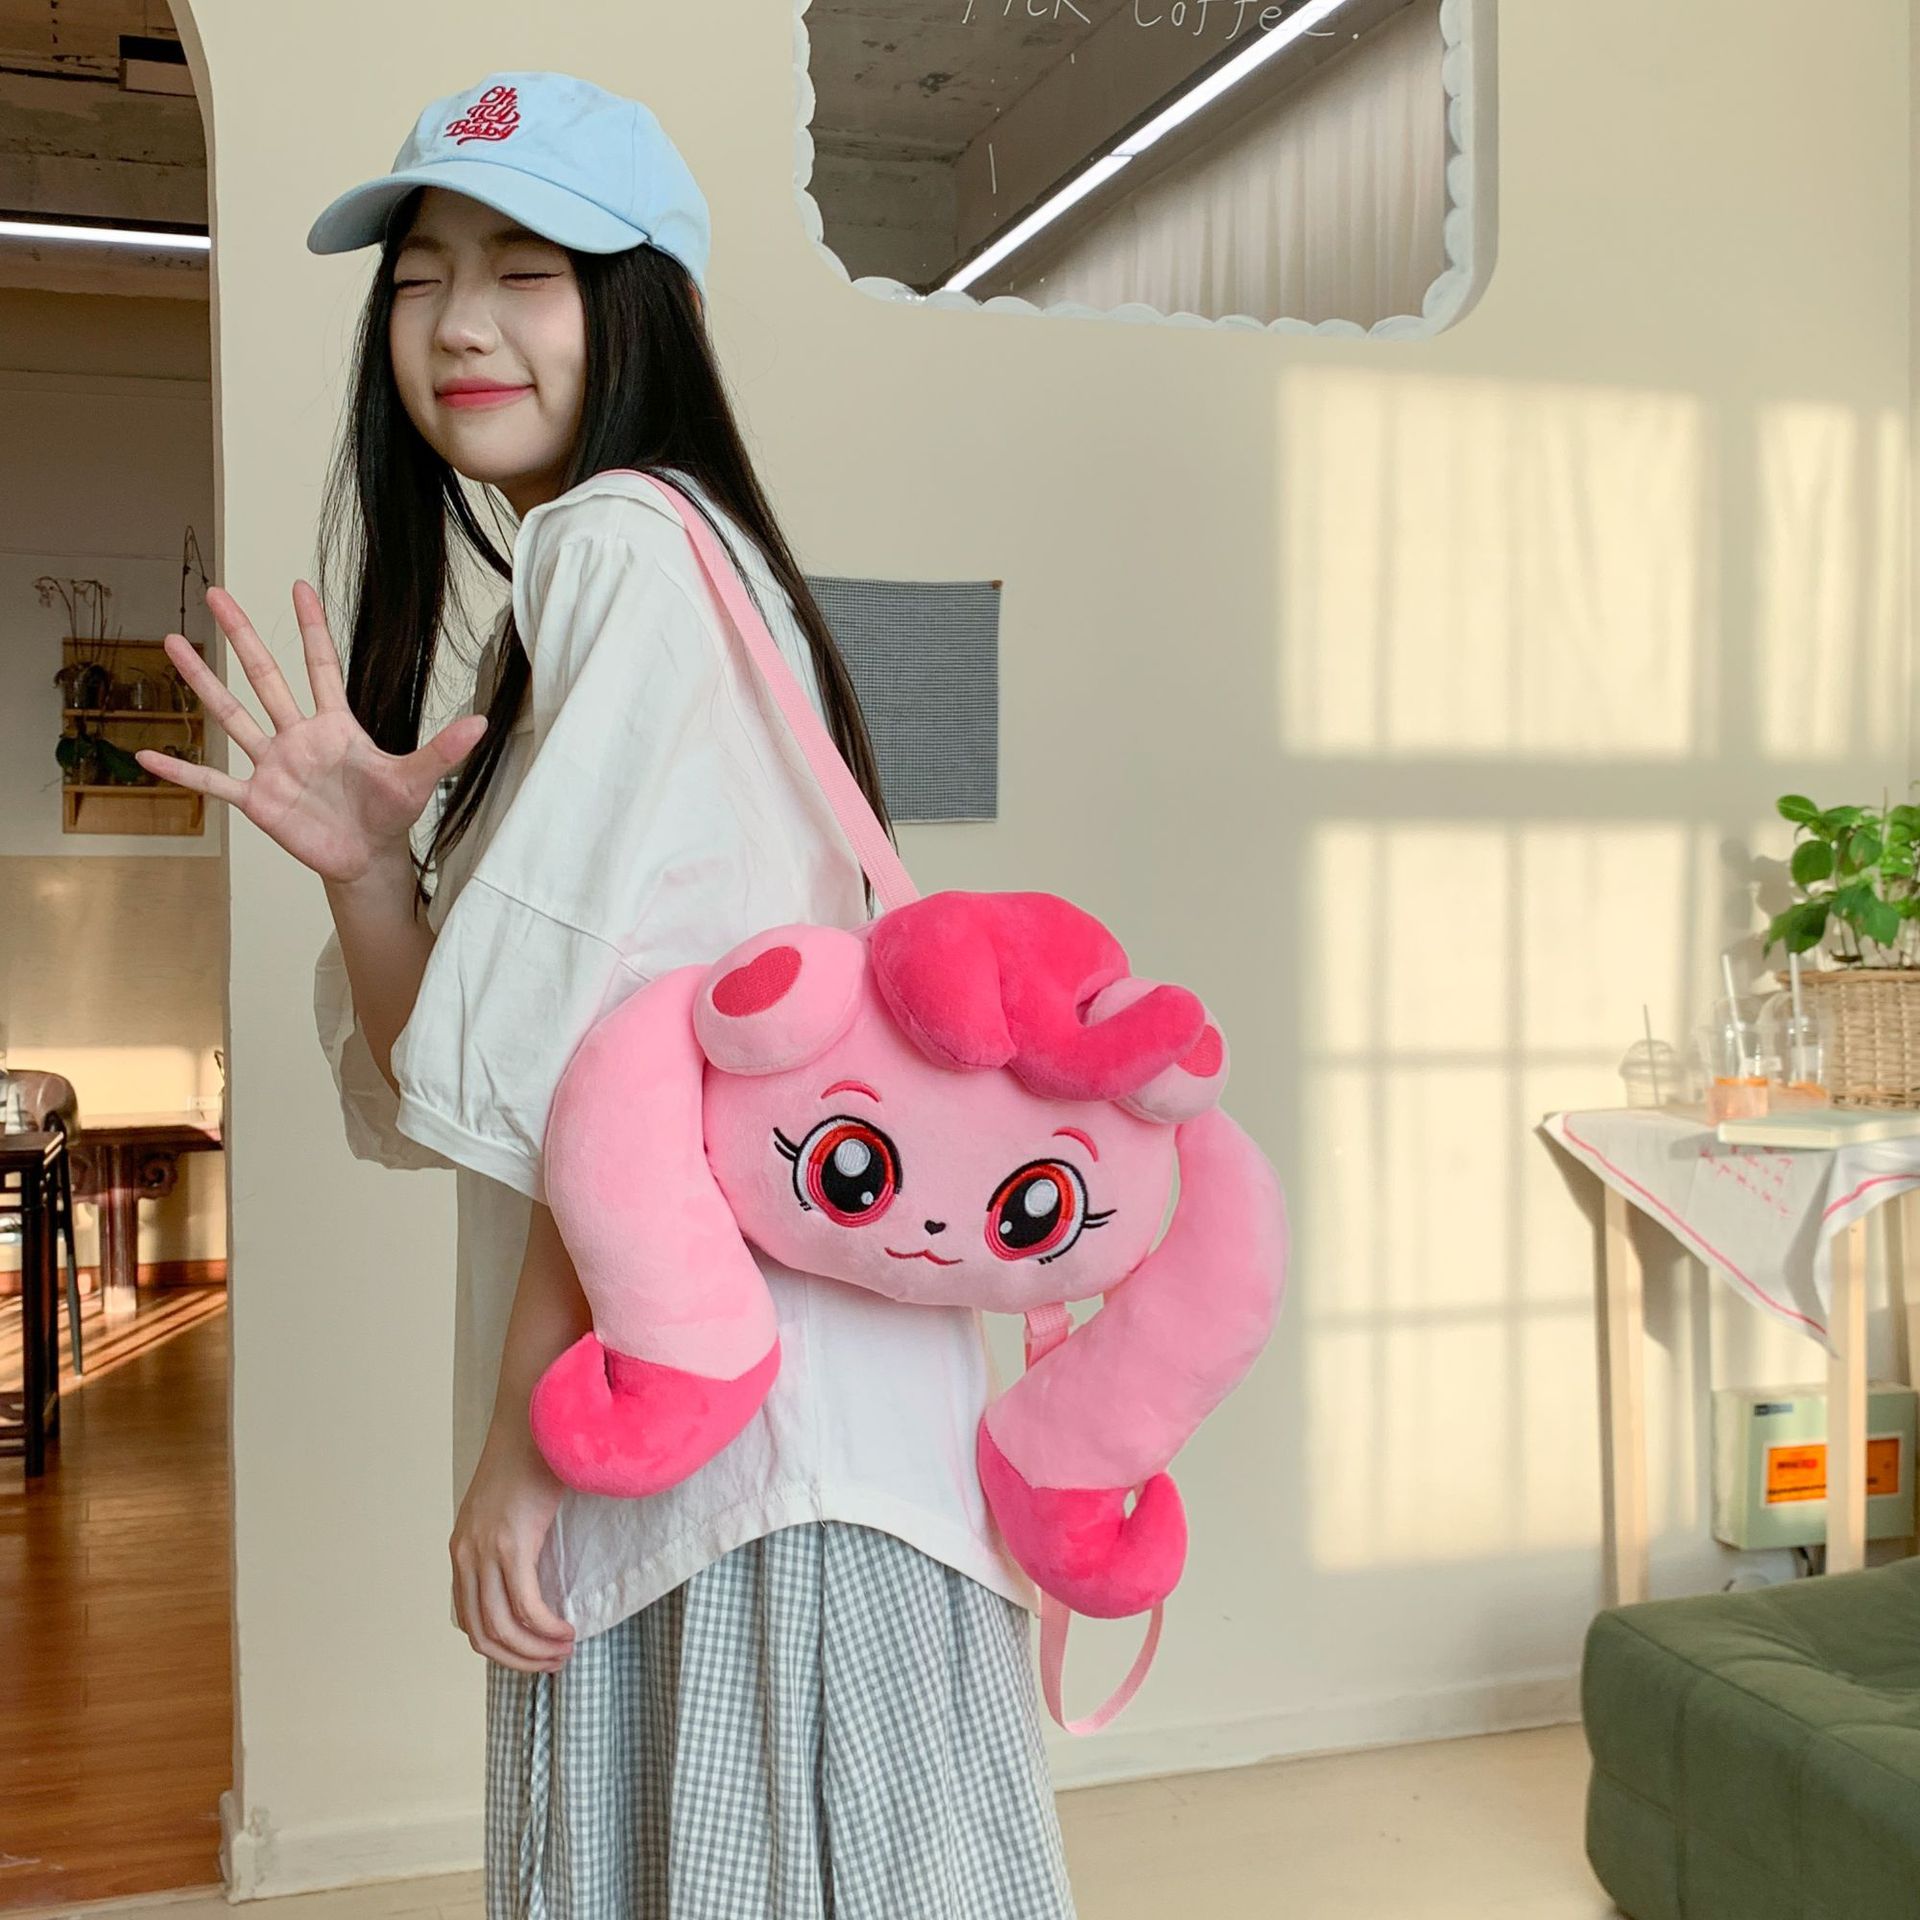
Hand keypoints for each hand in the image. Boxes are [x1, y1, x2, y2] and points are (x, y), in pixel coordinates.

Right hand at [134, 581, 487, 884]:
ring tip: (173, 641)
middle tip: (216, 592)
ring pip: (231, 714)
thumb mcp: (418, 779)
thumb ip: (444, 750)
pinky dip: (182, 769)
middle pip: (264, 675)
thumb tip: (484, 723)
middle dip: (241, 634)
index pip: (321, 665)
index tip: (300, 584)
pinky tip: (146, 754)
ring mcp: (273, 765)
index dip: (311, 627)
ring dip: (202, 680)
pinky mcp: (258, 799)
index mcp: (335, 725)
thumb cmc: (390, 814)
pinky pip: (213, 781)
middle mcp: (298, 736)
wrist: (367, 858)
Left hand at [450, 1417, 576, 1672]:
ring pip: (504, 1628)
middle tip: (554, 1662)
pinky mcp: (511, 1543)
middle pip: (484, 1635)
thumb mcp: (507, 1508)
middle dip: (520, 1660)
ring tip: (564, 1650)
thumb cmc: (532, 1457)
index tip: (534, 1653)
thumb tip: (530, 1579)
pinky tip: (567, 1629)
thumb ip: (508, 1543)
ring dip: (536, 1650)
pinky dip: (546, 1628)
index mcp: (462, 1550)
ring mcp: (485, 1550)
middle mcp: (466, 1555)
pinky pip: (526, 1606)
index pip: (471, 1623)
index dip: (503, 1650)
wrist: (535, 1417)